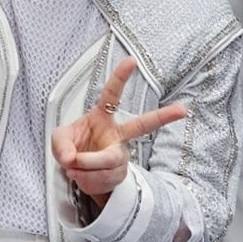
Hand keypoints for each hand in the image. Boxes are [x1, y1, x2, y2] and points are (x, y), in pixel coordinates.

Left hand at [50, 58, 187, 203]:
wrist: (77, 173)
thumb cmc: (72, 148)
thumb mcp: (59, 141)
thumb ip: (61, 145)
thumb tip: (71, 157)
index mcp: (102, 117)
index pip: (112, 94)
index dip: (121, 77)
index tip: (132, 61)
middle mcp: (117, 135)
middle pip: (142, 126)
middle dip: (164, 117)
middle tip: (183, 109)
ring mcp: (121, 155)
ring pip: (110, 162)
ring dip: (87, 167)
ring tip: (73, 167)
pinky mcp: (120, 174)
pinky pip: (104, 180)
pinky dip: (86, 181)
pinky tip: (81, 177)